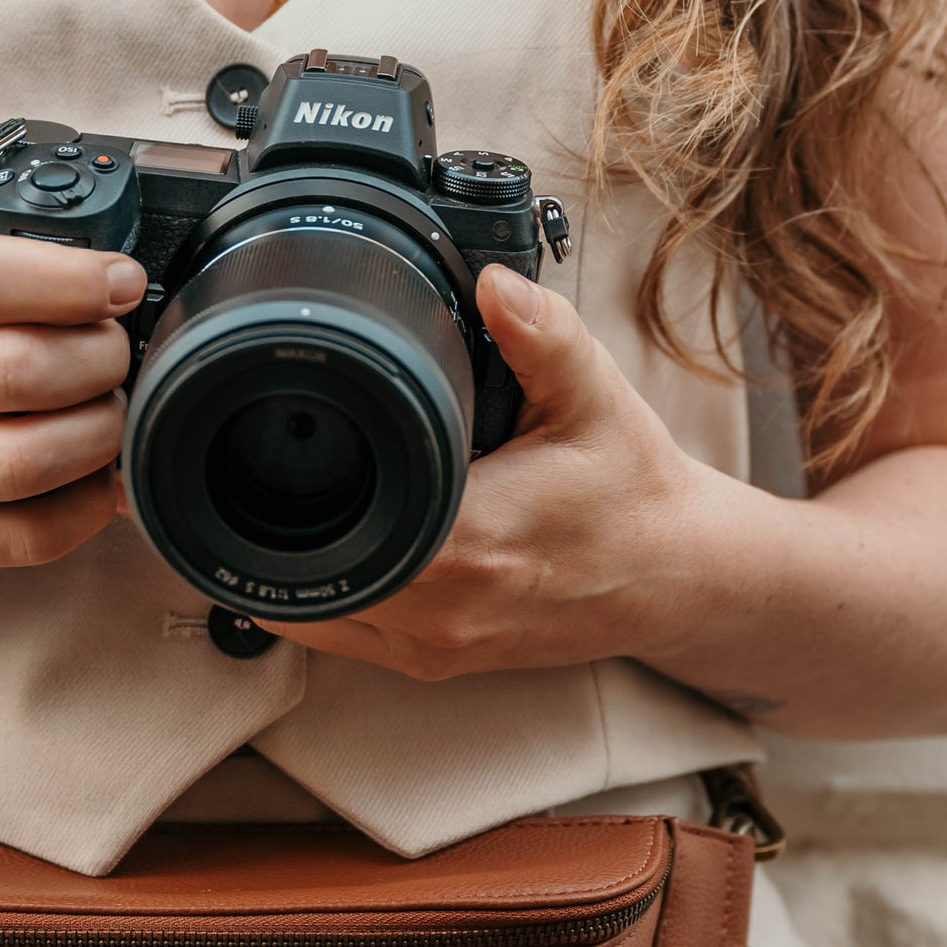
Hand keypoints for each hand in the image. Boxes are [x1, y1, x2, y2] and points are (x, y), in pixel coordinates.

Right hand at [0, 233, 144, 575]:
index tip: (121, 286)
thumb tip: (110, 292)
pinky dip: (84, 510)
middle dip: (100, 363)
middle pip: (18, 372)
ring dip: (97, 439)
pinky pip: (22, 536)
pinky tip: (96, 484)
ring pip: (22, 461)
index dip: (74, 283)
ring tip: (109, 418)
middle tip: (115, 359)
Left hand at [256, 266, 720, 679]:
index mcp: (472, 539)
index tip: (279, 437)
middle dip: (280, 516)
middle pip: (309, 568)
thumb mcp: (593, 396)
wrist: (677, 575)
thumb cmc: (631, 489)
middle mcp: (444, 606)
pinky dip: (321, 597)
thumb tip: (493, 283)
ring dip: (292, 563)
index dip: (291, 482)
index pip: (339, 520)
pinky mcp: (437, 663)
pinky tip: (322, 549)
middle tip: (269, 457)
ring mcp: (436, 646)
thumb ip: (541, 334)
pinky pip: (344, 641)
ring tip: (284, 503)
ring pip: (314, 617)